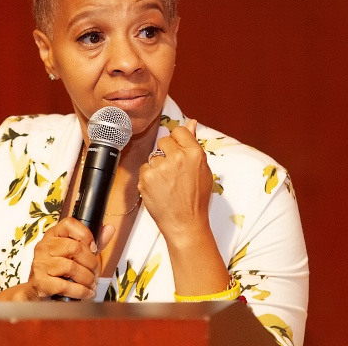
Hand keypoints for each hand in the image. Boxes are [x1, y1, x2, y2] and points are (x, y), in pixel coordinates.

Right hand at [0, 217, 114, 300]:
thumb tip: (110, 228)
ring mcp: (40, 264)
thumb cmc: (59, 269)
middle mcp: (44, 246)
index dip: (85, 235)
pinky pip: (65, 286)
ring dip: (87, 279)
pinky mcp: (40, 282)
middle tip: (95, 272)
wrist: (37, 291)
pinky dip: (80, 291)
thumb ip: (94, 241)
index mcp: (53, 235)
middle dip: (91, 263)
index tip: (93, 248)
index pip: (69, 224)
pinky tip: (86, 293)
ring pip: (71, 268)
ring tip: (91, 284)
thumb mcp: (76, 253)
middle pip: (75, 248)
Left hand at [138, 119, 213, 243]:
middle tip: (173, 171)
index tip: (177, 150)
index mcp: (194, 153)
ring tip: (167, 183)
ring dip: (157, 166)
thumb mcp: (203, 170)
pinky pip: (144, 168)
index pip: (179, 131)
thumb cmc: (196, 199)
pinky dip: (149, 177)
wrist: (185, 223)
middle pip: (163, 140)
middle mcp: (177, 157)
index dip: (177, 141)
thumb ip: (194, 144)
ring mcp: (161, 167)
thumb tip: (192, 123)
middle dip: (166, 153)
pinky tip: (159, 188)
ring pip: (153, 156)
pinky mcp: (147, 177)